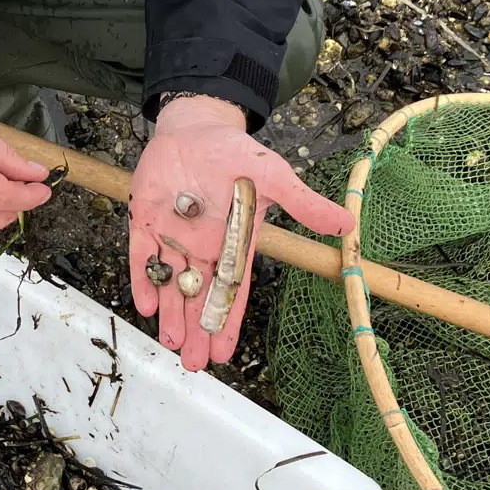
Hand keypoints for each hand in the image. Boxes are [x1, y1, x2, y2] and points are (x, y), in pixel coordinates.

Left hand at [129, 95, 354, 370]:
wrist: (196, 127)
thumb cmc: (236, 154)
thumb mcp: (274, 177)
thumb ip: (304, 204)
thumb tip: (348, 225)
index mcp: (233, 243)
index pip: (231, 290)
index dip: (227, 321)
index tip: (224, 353)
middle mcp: (203, 248)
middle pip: (198, 296)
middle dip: (196, 328)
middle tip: (195, 363)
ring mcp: (172, 235)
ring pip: (170, 283)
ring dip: (170, 313)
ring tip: (172, 344)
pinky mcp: (145, 220)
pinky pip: (141, 255)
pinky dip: (141, 278)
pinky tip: (143, 303)